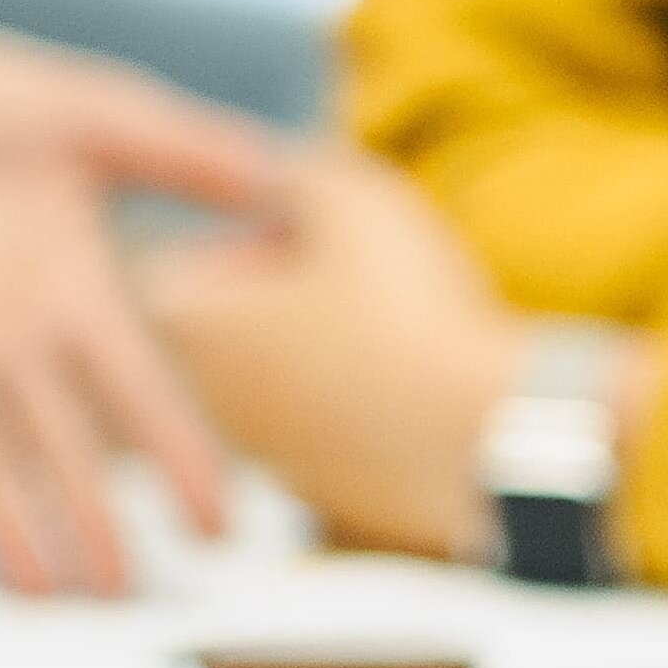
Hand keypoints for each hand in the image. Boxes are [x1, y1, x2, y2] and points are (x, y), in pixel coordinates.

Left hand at [0, 40, 308, 602]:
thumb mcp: (78, 110)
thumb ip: (172, 145)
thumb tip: (278, 169)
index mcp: (72, 292)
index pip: (140, 390)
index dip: (182, 458)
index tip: (221, 529)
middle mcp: (9, 340)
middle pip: (61, 450)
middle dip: (91, 523)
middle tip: (121, 597)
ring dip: (6, 522)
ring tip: (36, 590)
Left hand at [139, 141, 525, 568]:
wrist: (486, 438)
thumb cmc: (406, 310)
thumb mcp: (350, 199)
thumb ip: (294, 173)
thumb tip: (275, 175)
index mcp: (196, 326)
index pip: (181, 269)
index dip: (245, 241)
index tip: (310, 236)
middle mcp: (214, 402)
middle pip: (231, 330)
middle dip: (282, 296)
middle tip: (359, 273)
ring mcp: (271, 457)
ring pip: (283, 382)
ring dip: (325, 350)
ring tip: (399, 325)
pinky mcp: (331, 494)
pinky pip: (334, 432)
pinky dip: (364, 403)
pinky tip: (423, 382)